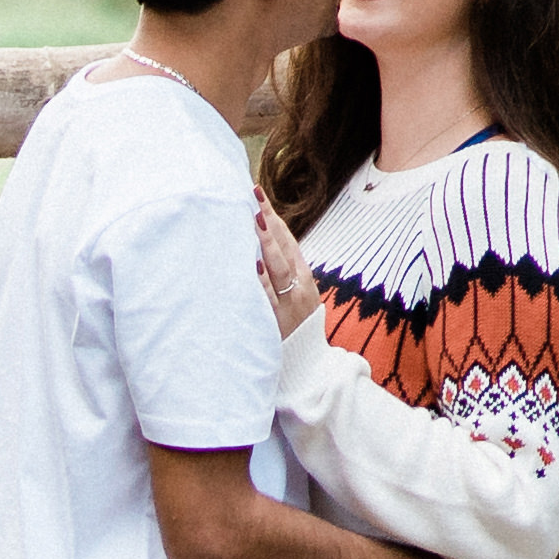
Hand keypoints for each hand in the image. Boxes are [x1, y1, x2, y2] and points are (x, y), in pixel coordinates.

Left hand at [253, 191, 317, 331]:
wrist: (307, 363)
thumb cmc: (296, 326)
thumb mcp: (296, 295)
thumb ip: (282, 272)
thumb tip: (262, 245)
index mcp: (303, 277)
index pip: (288, 240)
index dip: (273, 217)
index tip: (257, 194)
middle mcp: (298, 286)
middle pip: (283, 248)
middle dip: (267, 222)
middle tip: (252, 197)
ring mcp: (289, 302)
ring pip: (276, 268)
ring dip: (263, 243)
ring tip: (251, 221)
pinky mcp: (277, 320)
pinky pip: (267, 297)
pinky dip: (260, 280)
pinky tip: (252, 264)